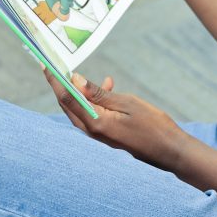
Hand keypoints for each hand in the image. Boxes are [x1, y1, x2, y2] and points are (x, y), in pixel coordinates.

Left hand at [45, 70, 189, 169]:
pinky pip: (93, 114)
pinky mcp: (106, 136)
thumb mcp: (126, 103)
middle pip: (69, 105)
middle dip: (62, 85)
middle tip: (58, 67)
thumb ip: (99, 93)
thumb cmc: (152, 126)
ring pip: (80, 109)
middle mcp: (91, 132)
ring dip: (81, 91)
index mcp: (95, 123)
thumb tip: (74, 79)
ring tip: (86, 75)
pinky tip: (108, 86)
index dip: (55, 80)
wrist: (170, 152)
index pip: (67, 98)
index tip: (46, 65)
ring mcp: (98, 136)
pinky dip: (95, 100)